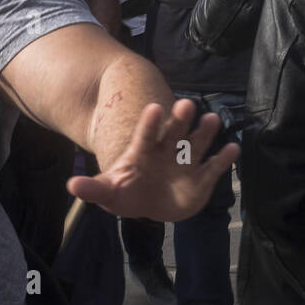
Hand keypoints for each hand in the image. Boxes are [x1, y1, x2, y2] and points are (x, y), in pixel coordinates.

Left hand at [67, 99, 239, 221]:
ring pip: (198, 143)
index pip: (146, 134)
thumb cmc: (128, 191)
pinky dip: (224, 158)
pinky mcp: (203, 176)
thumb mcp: (109, 191)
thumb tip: (71, 186)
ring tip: (212, 120)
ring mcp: (187, 162)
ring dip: (205, 131)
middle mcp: (168, 150)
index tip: (154, 107)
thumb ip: (94, 188)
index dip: (150, 123)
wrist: (152, 200)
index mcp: (145, 151)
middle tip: (186, 104)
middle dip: (180, 119)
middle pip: (175, 131)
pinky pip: (215, 166)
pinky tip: (233, 149)